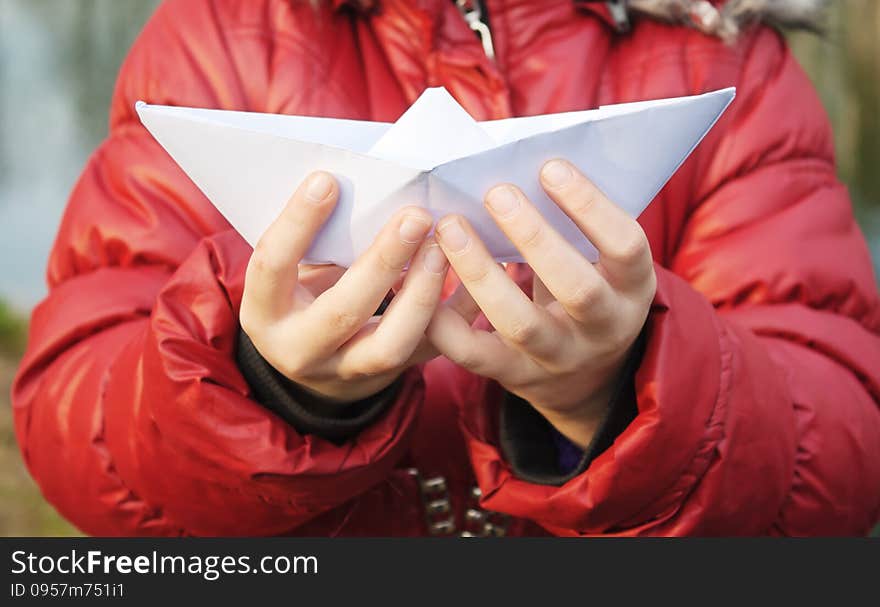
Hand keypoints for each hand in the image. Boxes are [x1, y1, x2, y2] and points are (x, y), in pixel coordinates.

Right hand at [240, 171, 448, 402]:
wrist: (316, 362)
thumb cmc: (303, 293)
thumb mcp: (292, 271)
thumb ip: (318, 238)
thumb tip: (366, 183)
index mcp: (266, 312)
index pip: (273, 265)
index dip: (298, 223)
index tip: (328, 179)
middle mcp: (301, 350)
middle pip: (343, 311)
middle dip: (383, 261)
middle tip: (416, 216)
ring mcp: (346, 373)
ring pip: (390, 346)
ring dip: (422, 294)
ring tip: (443, 249)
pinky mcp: (390, 378)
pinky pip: (429, 352)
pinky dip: (455, 316)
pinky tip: (474, 280)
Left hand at [427, 159, 655, 447]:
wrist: (585, 377)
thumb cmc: (584, 288)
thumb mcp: (600, 261)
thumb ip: (573, 224)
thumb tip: (519, 161)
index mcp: (632, 288)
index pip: (625, 246)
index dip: (590, 207)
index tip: (549, 167)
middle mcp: (604, 328)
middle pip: (577, 289)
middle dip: (534, 238)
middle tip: (495, 192)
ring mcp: (560, 358)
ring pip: (521, 324)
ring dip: (482, 273)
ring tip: (450, 228)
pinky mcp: (516, 376)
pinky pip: (477, 355)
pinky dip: (446, 324)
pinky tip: (423, 284)